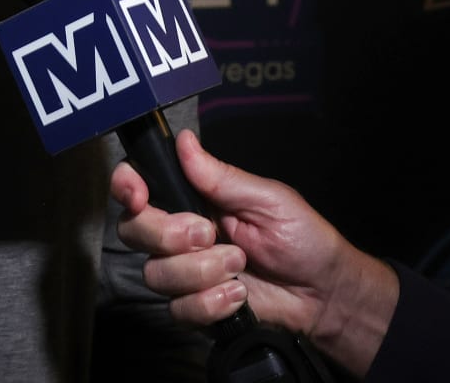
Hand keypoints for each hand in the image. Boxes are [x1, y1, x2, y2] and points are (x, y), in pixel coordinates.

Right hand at [110, 128, 398, 376]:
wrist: (323, 292)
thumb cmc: (302, 237)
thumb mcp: (267, 199)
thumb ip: (221, 177)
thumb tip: (183, 140)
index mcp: (192, 199)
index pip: (138, 186)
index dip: (126, 186)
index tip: (138, 194)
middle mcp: (178, 234)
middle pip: (134, 230)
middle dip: (169, 235)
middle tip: (210, 234)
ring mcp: (184, 272)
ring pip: (156, 273)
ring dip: (201, 272)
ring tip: (240, 268)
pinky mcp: (194, 307)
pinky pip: (179, 309)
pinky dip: (211, 303)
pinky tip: (238, 296)